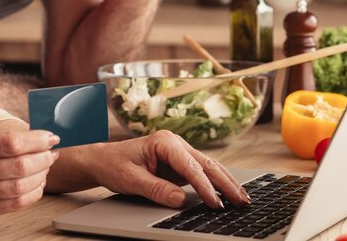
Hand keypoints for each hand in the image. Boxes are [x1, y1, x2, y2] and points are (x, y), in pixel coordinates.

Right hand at [0, 130, 58, 221]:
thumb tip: (37, 139)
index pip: (11, 143)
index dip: (36, 140)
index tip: (50, 137)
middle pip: (18, 166)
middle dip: (43, 158)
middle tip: (52, 153)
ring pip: (19, 187)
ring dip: (40, 176)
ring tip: (46, 168)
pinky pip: (14, 205)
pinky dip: (32, 194)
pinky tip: (37, 184)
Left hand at [79, 131, 249, 208]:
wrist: (103, 159)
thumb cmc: (114, 165)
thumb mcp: (131, 180)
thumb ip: (156, 189)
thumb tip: (180, 200)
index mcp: (164, 142)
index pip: (190, 166)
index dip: (204, 186)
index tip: (214, 203)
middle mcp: (175, 143)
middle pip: (206, 164)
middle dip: (226, 184)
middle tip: (242, 201)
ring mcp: (180, 152)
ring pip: (209, 167)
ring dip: (226, 183)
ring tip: (243, 199)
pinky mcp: (180, 162)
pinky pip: (202, 172)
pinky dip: (217, 183)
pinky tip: (229, 193)